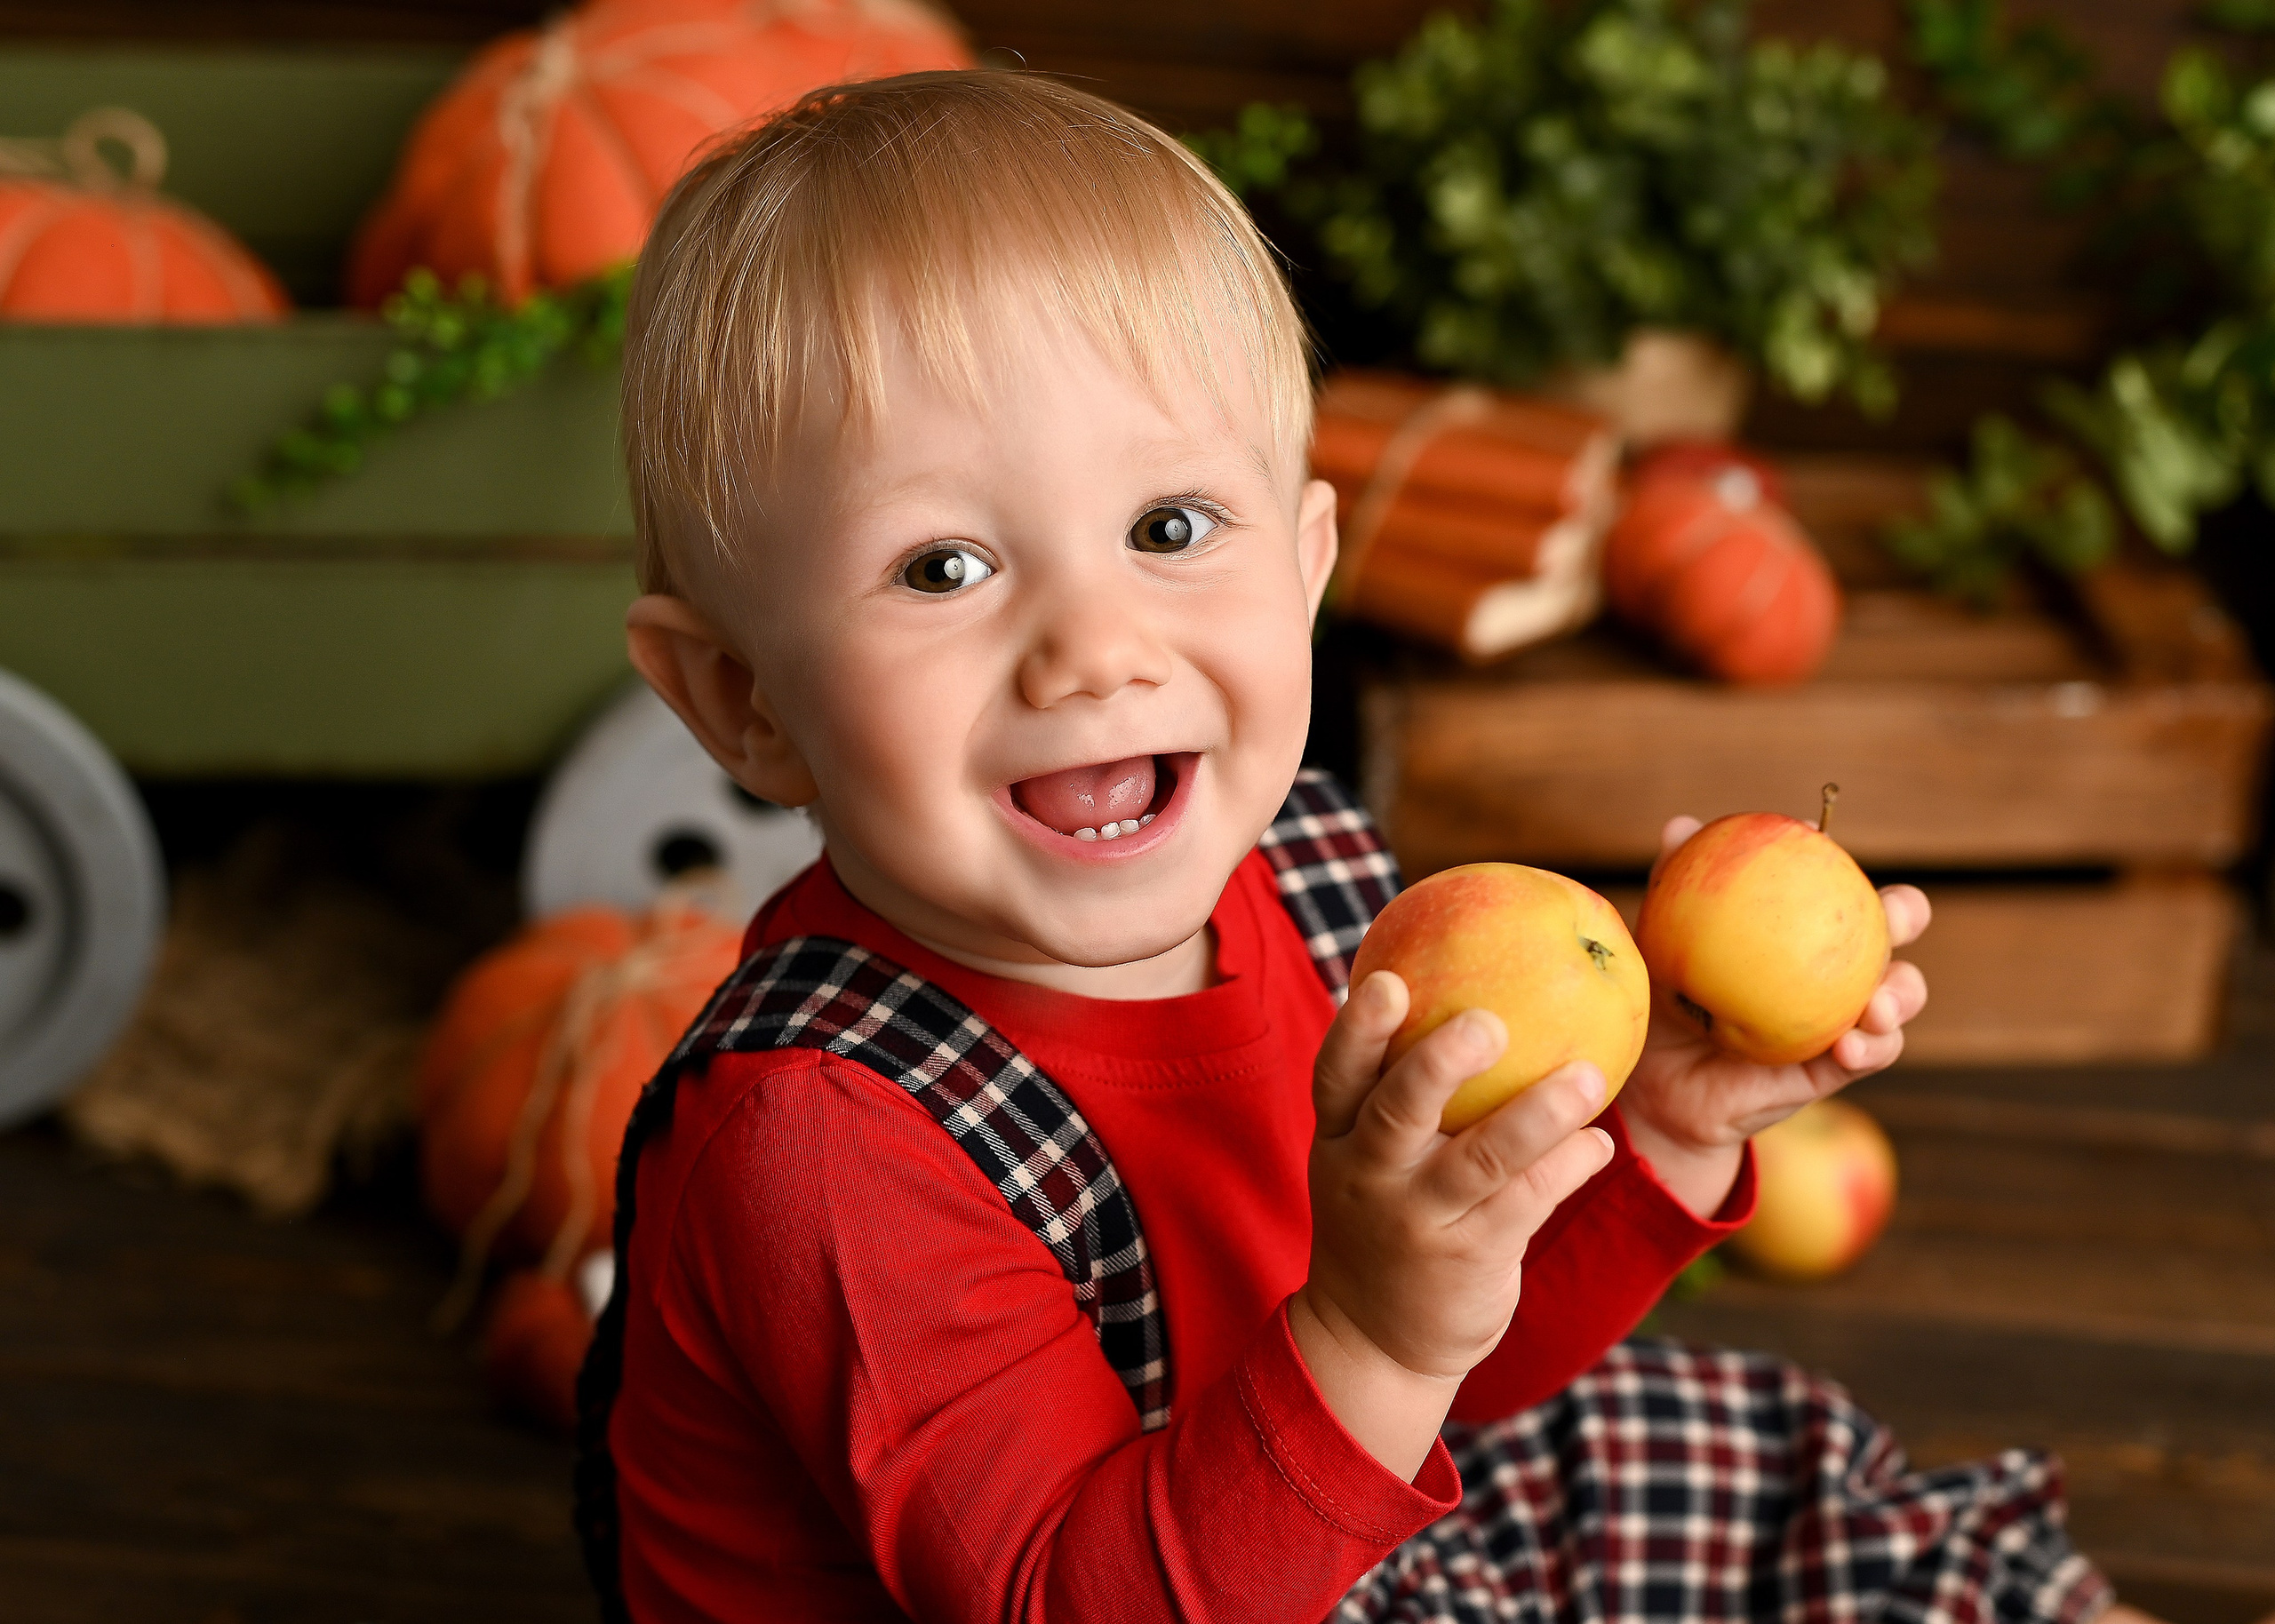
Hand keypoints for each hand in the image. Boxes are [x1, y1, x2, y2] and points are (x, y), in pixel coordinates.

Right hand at [1293, 970, 1613, 1476]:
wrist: (1372, 1341)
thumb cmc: (1381, 1221)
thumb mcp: (1363, 1161)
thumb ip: (1393, 1094)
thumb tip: (1455, 992)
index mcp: (1339, 1140)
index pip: (1336, 1075)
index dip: (1358, 1028)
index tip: (1387, 980)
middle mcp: (1370, 1177)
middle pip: (1398, 1111)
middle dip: (1440, 1064)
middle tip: (1489, 1022)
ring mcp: (1417, 1221)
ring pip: (1479, 1160)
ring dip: (1536, 1115)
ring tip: (1586, 1075)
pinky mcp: (1467, 1259)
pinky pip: (1524, 1203)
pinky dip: (1565, 1167)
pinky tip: (1596, 1141)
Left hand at [1618, 815, 1931, 1216]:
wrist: (1658, 1083)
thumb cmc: (1665, 999)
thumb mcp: (1663, 941)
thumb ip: (1674, 883)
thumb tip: (1681, 826)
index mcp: (1804, 926)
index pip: (1835, 881)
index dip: (1835, 855)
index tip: (1814, 837)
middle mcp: (1835, 967)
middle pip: (1892, 929)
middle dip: (1904, 913)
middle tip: (1892, 915)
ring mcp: (1844, 1015)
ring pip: (1901, 994)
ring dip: (1901, 993)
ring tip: (1877, 1004)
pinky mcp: (1837, 1066)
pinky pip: (1872, 1053)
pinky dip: (1870, 1047)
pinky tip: (1848, 1045)